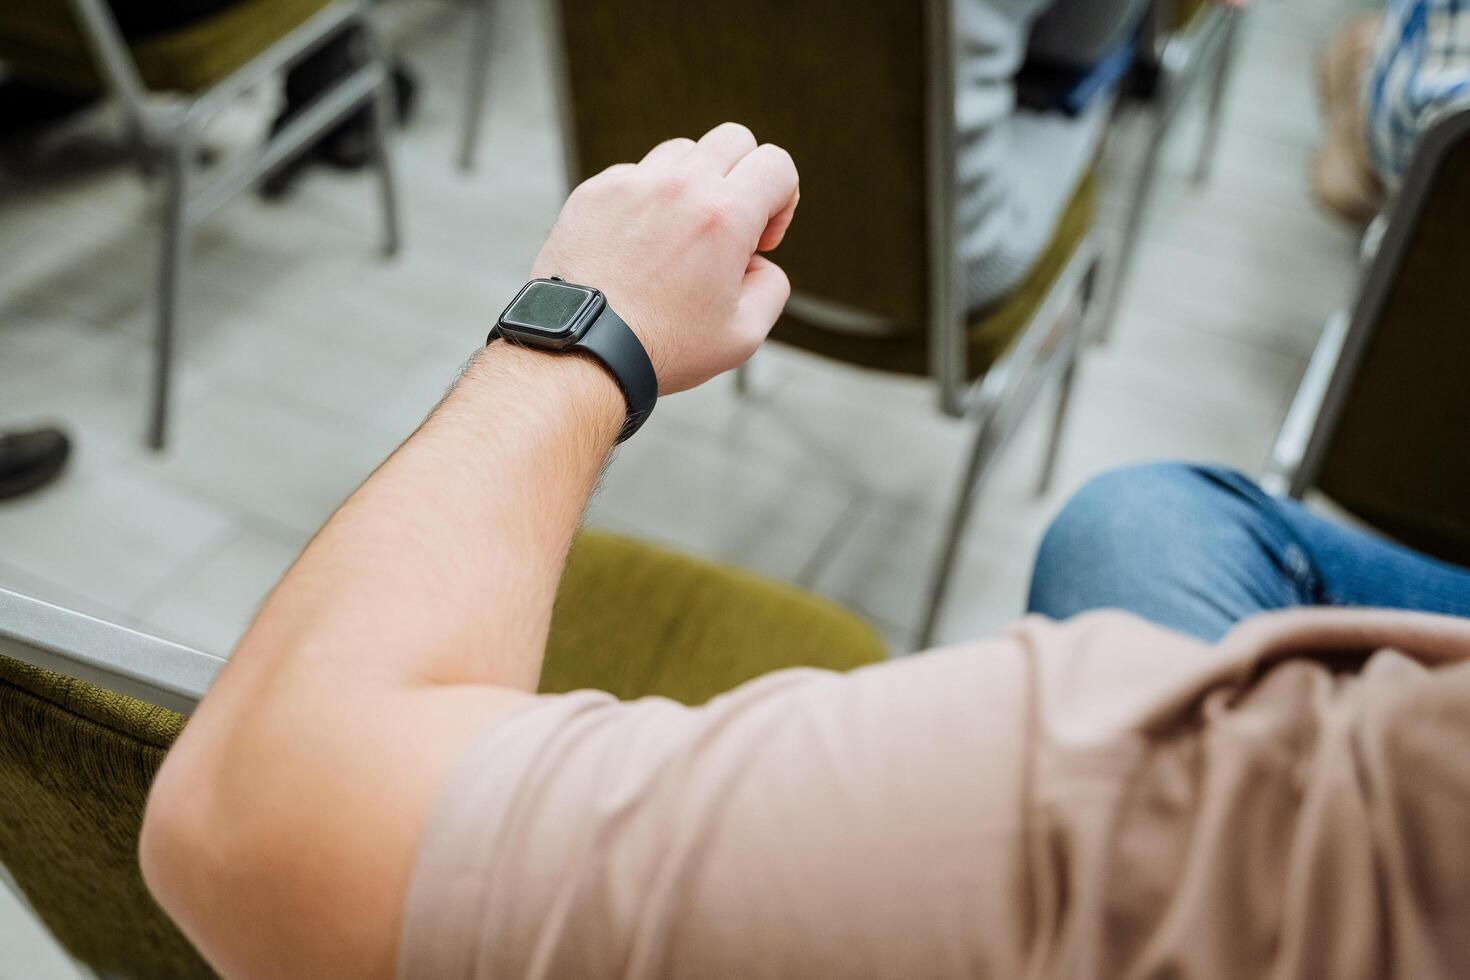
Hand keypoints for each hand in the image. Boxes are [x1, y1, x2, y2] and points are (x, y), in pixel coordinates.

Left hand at [530, 123, 799, 394]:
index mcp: (724, 216)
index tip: (760, 240)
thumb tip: (757, 261)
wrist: (581, 350)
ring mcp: (632, 183)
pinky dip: (648, 200)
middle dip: (743, 179)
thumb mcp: (744, 335)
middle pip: (734, 139)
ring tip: (678, 238)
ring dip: (693, 186)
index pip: (777, 164)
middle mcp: (678, 186)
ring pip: (683, 153)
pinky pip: (636, 175)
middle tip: (725, 230)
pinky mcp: (594, 191)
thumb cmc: (662, 348)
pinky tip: (638, 245)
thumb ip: (773, 285)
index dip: (783, 201)